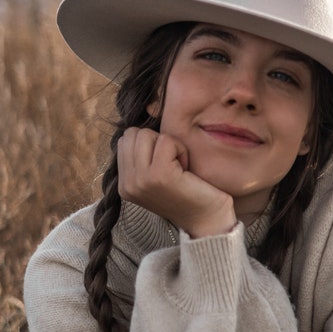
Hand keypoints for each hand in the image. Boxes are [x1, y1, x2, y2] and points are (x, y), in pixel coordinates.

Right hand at [117, 127, 236, 237]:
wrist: (208, 220)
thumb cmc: (189, 193)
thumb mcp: (157, 174)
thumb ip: (144, 155)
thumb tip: (147, 111)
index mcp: (124, 184)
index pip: (125, 139)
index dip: (150, 144)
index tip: (166, 166)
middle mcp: (127, 184)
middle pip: (133, 133)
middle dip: (157, 141)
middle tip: (174, 166)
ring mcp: (140, 181)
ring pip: (146, 134)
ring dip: (169, 145)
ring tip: (179, 168)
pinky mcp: (158, 176)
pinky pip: (166, 141)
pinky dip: (180, 150)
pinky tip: (186, 169)